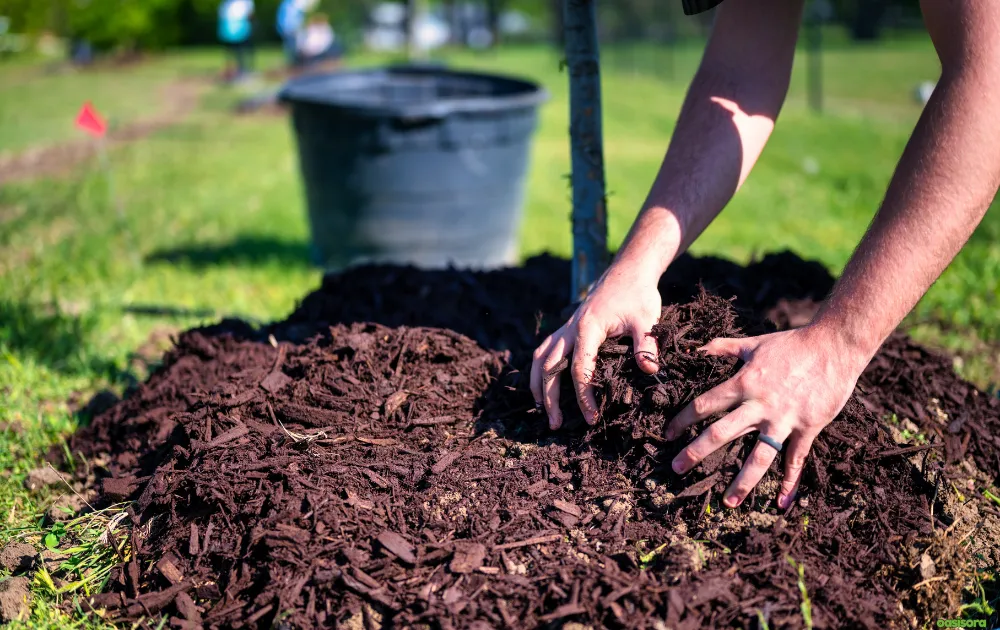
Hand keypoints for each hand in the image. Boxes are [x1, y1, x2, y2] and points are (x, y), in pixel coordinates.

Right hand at [530, 261, 661, 429]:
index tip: (592, 417)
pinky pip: (545, 349)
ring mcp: (566, 327)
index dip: (583, 396)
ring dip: (538, 385)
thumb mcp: (647, 319)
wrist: (628, 271)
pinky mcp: (567, 327)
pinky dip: (540, 369)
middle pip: (549, 367)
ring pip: (540, 358)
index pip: (579, 369)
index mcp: (587, 329)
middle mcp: (570, 329)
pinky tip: (543, 385)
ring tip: (541, 410)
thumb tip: (649, 370)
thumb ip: (647, 345)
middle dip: (550, 398)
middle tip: (556, 425)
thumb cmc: (638, 295)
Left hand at [664, 324, 869, 508]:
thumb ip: (723, 347)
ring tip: (729, 502)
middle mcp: (760, 405)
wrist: (834, 346)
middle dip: (696, 452)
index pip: (704, 405)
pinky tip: (782, 502)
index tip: (668, 434)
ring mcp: (784, 419)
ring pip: (759, 456)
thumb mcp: (753, 343)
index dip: (683, 420)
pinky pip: (796, 459)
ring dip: (743, 481)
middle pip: (721, 433)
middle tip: (677, 469)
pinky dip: (790, 482)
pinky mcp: (808, 428)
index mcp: (744, 383)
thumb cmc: (792, 344)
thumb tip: (697, 348)